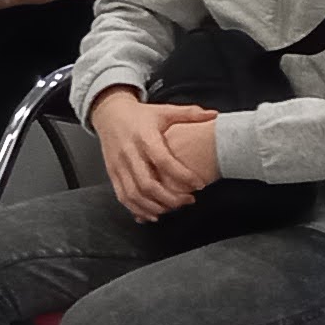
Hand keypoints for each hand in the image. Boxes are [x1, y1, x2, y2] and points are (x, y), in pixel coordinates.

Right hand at [92, 88, 217, 221]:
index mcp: (144, 137)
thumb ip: (189, 114)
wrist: (108, 114)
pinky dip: (137, 209)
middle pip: (148, 184)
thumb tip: (215, 114)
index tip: (199, 184)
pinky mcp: (112, 174)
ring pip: (134, 194)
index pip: (163, 160)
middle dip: (170, 198)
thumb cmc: (139, 115)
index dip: (182, 175)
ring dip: (155, 206)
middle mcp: (129, 152)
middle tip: (189, 200)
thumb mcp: (163, 111)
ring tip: (173, 208)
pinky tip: (153, 214)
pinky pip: (123, 196)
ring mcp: (118, 165)